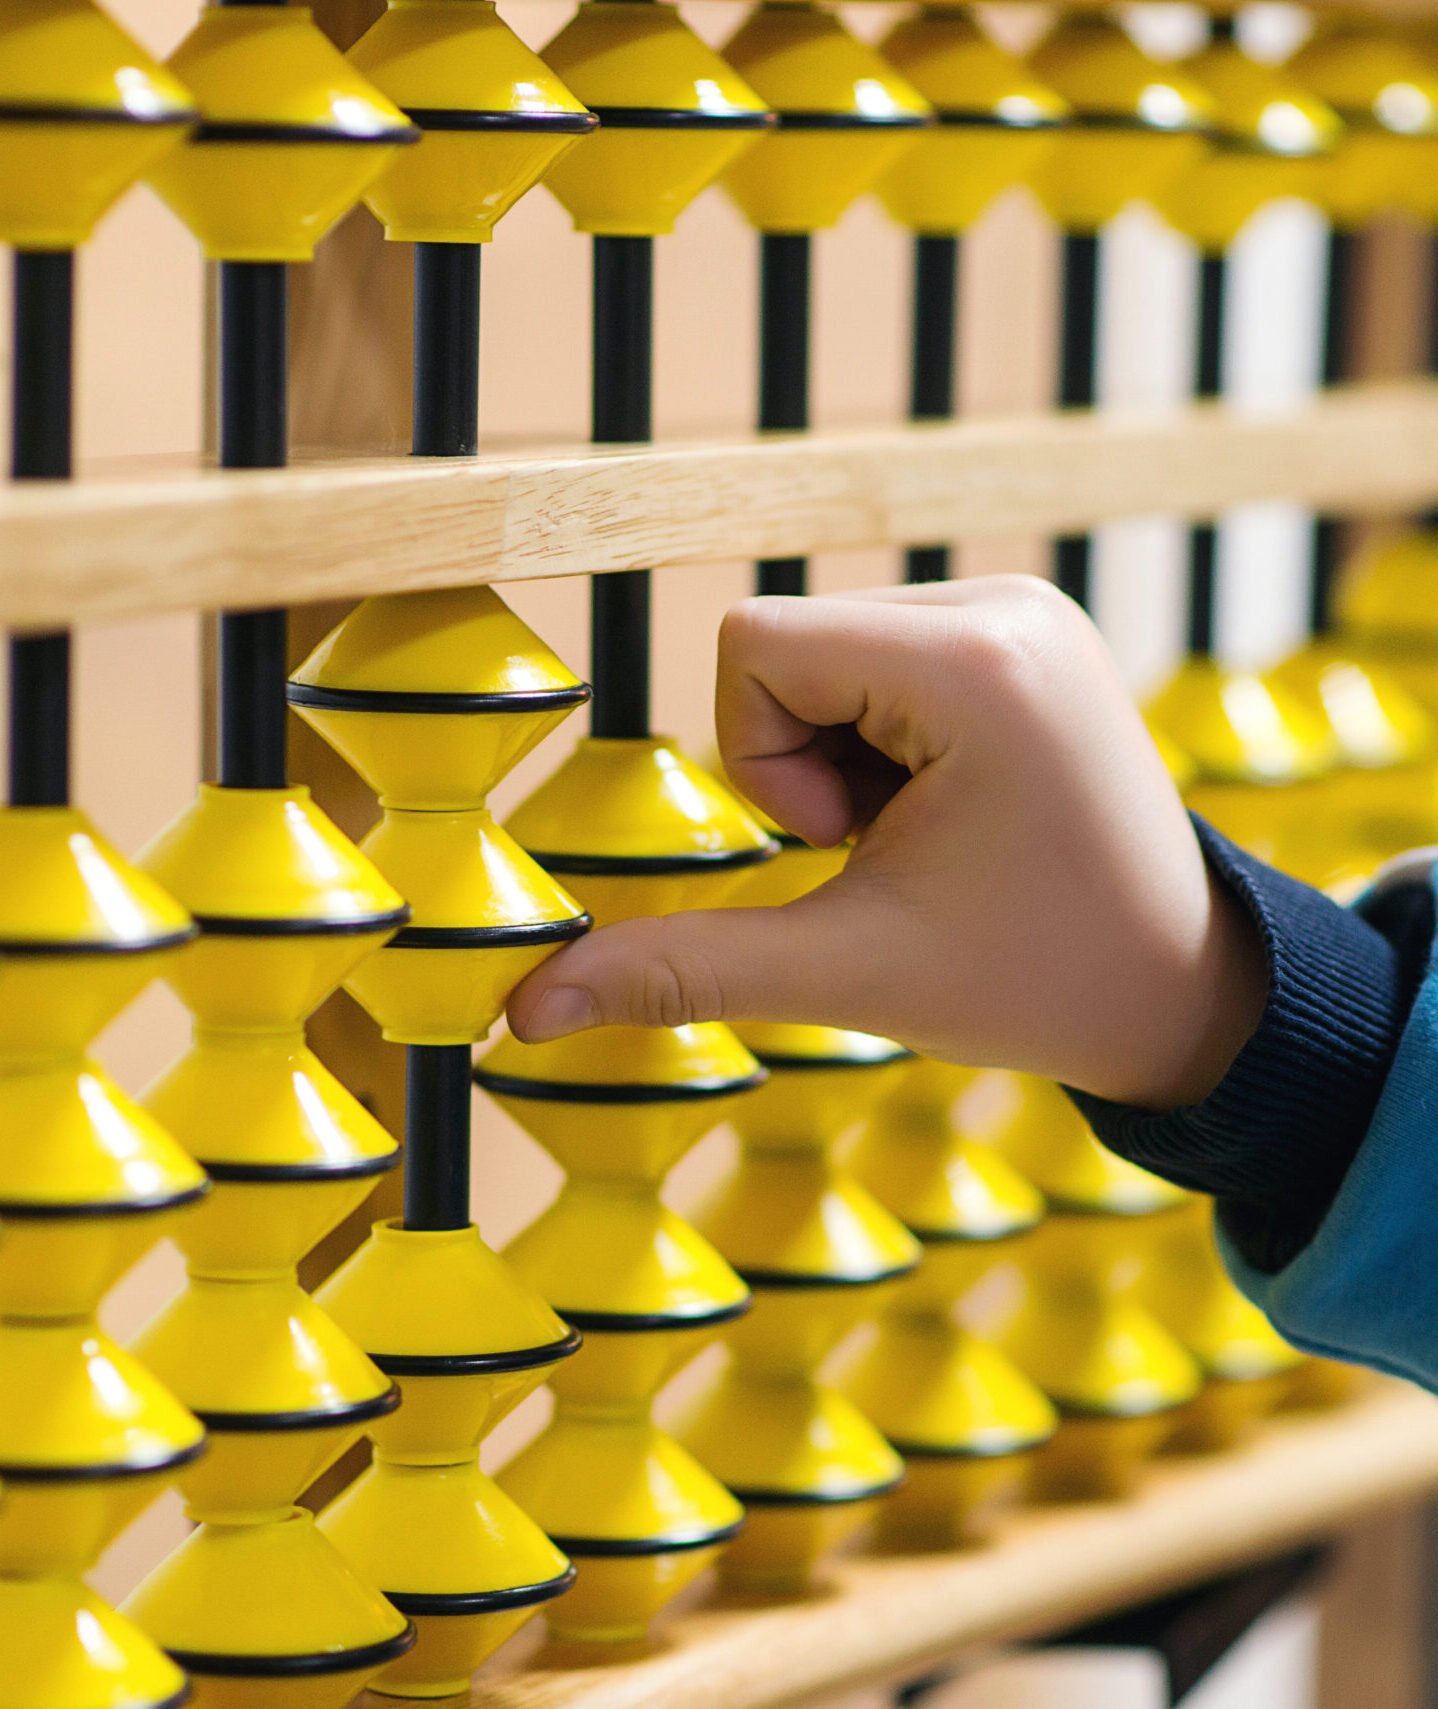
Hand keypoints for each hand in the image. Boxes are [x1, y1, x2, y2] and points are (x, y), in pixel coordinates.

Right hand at [506, 576, 1265, 1108]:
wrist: (1181, 987)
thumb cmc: (1035, 981)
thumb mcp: (851, 973)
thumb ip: (684, 969)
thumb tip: (525, 1013)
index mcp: (977, 661)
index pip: (751, 642)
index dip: (764, 761)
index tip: (854, 838)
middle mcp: (1006, 602)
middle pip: (783, 642)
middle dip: (806, 763)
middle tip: (899, 842)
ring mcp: (1023, 606)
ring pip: (823, 648)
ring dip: (842, 755)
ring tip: (932, 829)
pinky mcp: (1023, 627)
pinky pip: (878, 651)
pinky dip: (881, 736)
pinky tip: (951, 803)